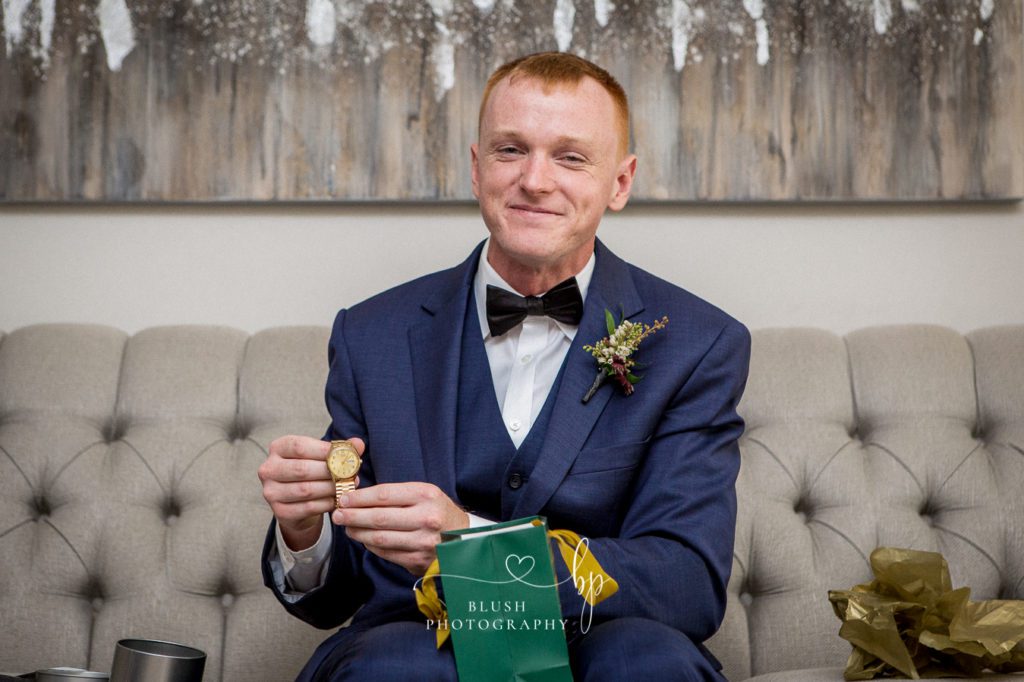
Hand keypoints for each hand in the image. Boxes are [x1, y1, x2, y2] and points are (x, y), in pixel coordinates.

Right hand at [258, 435, 365, 550]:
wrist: (296, 502)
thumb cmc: (310, 472)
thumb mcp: (322, 456)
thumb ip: (340, 449)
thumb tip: (358, 443)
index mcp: (278, 448)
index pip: (299, 446)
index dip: (323, 450)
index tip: (344, 454)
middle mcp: (268, 469)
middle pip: (302, 469)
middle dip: (329, 471)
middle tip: (349, 473)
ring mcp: (271, 492)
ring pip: (306, 490)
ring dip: (330, 488)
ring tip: (347, 486)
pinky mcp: (279, 511)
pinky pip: (308, 507)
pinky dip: (326, 503)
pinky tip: (336, 499)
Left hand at [333, 482, 468, 575]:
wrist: (466, 539)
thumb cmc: (438, 512)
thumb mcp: (425, 494)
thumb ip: (396, 495)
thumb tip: (359, 499)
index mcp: (426, 495)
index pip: (384, 495)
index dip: (359, 498)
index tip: (343, 498)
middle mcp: (426, 518)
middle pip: (379, 518)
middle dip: (352, 516)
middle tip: (337, 514)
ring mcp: (422, 542)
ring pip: (380, 538)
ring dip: (358, 533)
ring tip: (347, 527)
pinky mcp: (418, 560)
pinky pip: (386, 553)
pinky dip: (371, 546)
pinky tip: (364, 540)